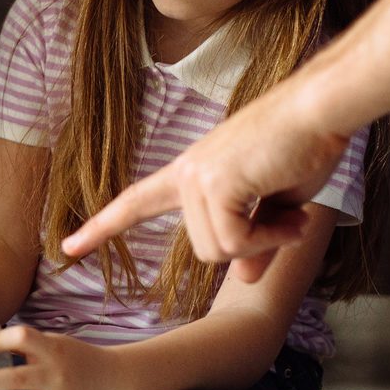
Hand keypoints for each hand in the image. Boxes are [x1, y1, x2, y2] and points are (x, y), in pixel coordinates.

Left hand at [60, 78, 348, 264]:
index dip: (103, 227)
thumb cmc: (304, 146)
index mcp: (192, 172)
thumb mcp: (278, 206)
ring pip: (219, 250)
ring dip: (264, 240)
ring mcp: (196, 176)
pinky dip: (268, 237)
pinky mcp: (214, 182)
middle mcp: (186, 173)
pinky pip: (236, 241)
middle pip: (206, 250)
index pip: (136, 202)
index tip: (69, 246)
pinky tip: (290, 211)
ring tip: (290, 209)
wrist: (320, 110)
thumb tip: (246, 278)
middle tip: (290, 219)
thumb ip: (257, 241)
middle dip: (254, 245)